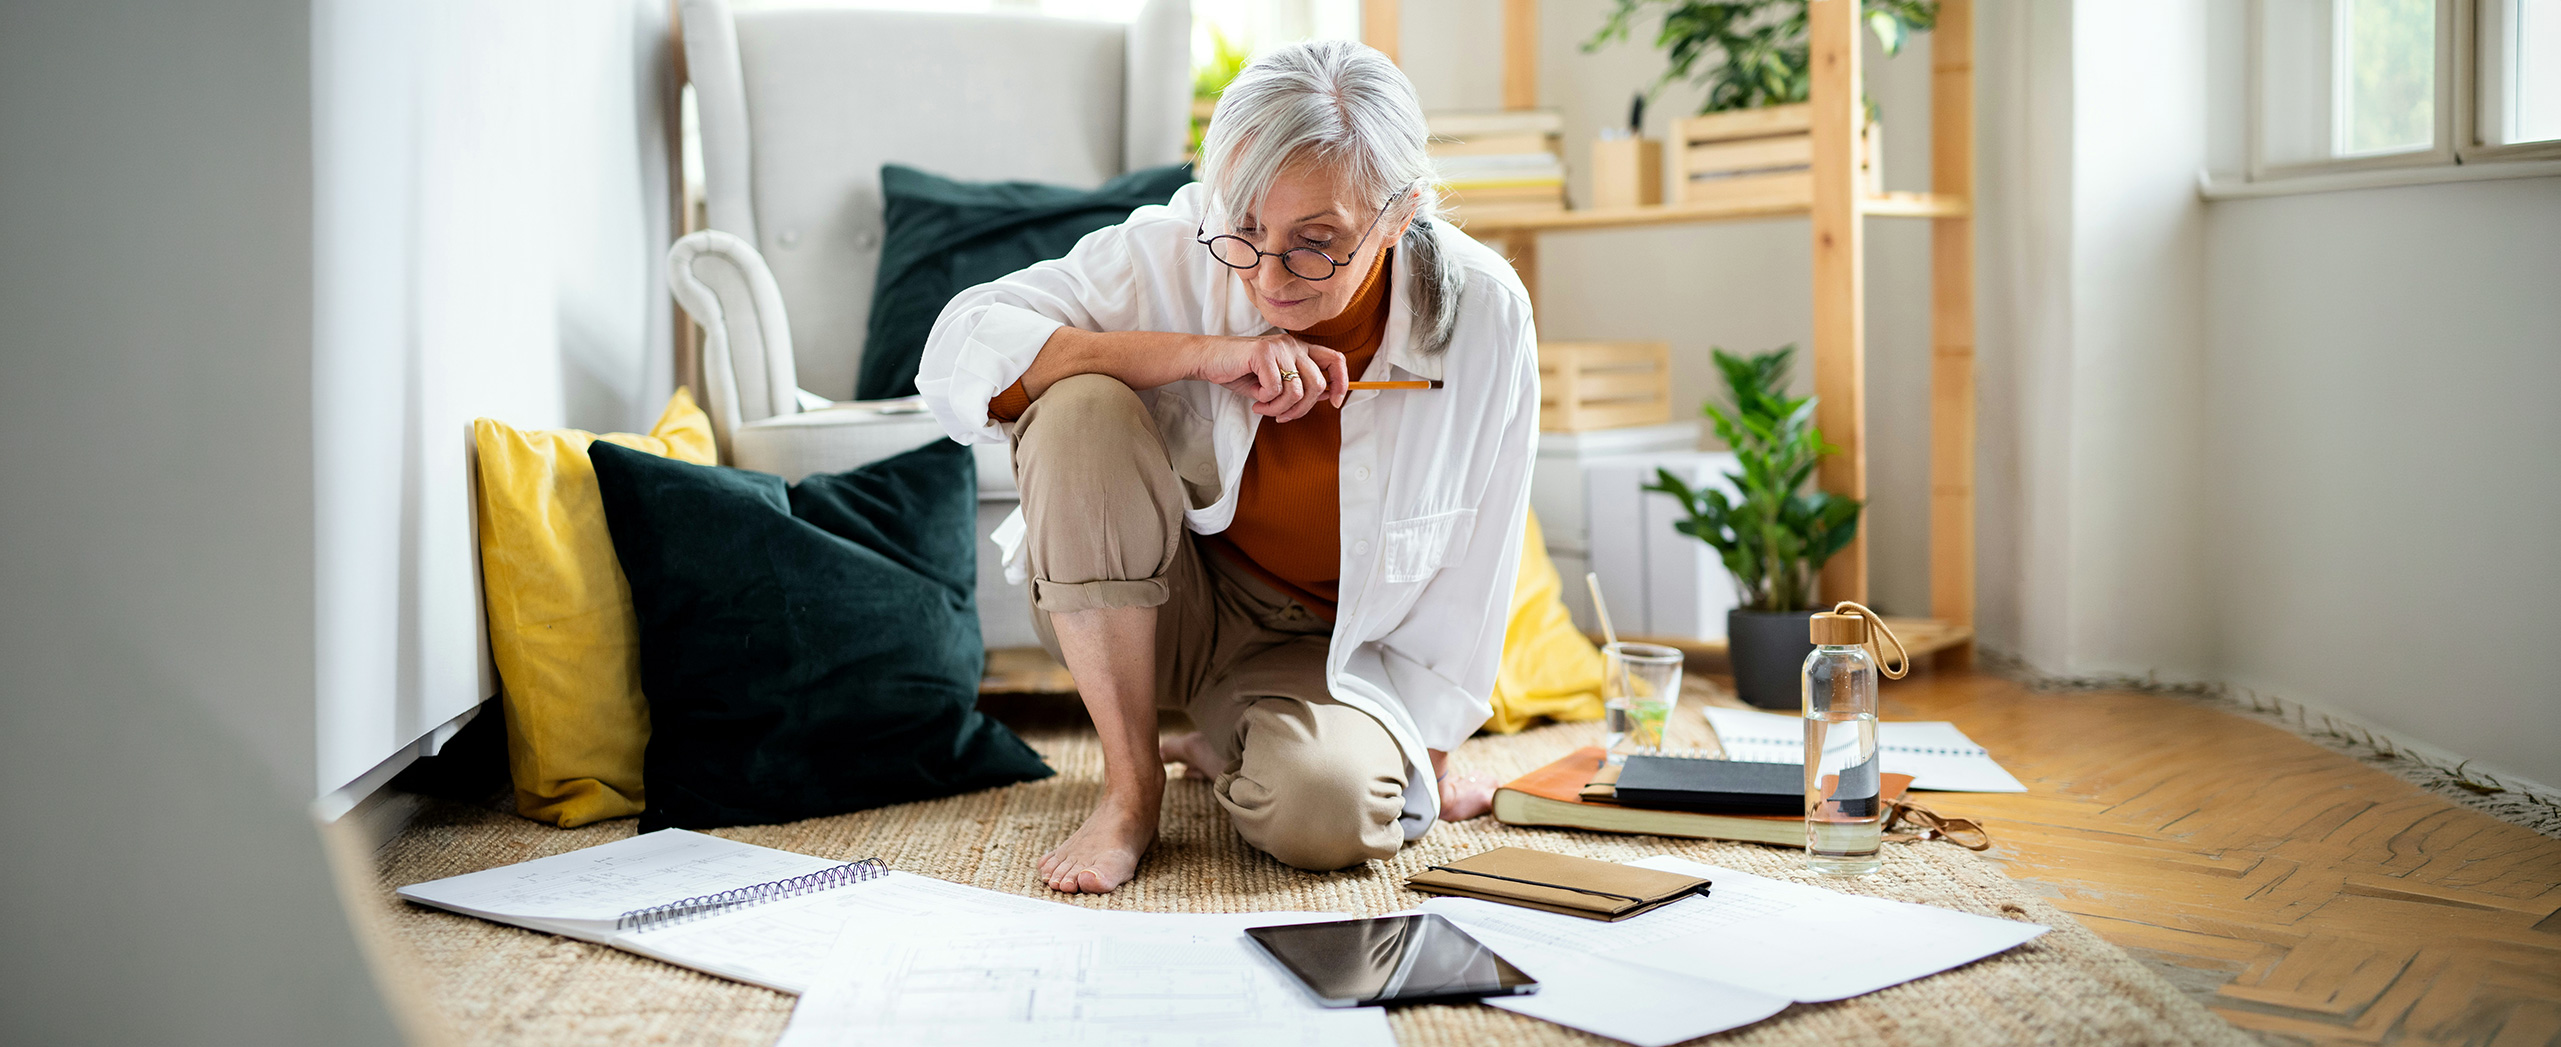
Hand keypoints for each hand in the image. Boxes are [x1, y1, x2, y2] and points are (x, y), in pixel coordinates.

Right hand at [1193, 333, 1347, 421]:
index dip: (1341, 383)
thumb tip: (1324, 397)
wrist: (1209, 360)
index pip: (1335, 359)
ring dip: (1280, 408)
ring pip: (1297, 390)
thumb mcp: (1274, 383)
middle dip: (1301, 409)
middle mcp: (1293, 345)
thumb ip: (1298, 386)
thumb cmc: (1240, 372)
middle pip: (1318, 384)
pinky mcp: (1264, 353)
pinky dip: (1266, 400)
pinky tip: (1255, 398)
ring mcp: (1279, 346)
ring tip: (1264, 408)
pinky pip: (1276, 388)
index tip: (1333, 403)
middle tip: (1281, 416)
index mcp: (1299, 349)